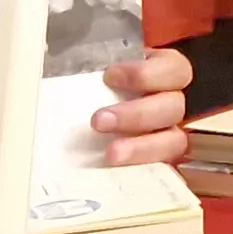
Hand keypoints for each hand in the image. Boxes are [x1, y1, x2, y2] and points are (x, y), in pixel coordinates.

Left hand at [91, 47, 200, 166]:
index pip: (173, 70)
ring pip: (172, 141)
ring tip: (111, 154)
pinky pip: (162, 167)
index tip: (109, 76)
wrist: (92, 109)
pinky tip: (119, 172)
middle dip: (136, 114)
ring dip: (141, 147)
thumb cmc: (99, 81)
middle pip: (172, 108)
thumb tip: (59, 61)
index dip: (145, 74)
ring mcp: (169, 134)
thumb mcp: (100, 64)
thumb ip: (92, 63)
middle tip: (98, 121)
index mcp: (165, 72)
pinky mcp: (160, 160)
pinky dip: (143, 168)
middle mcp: (172, 102)